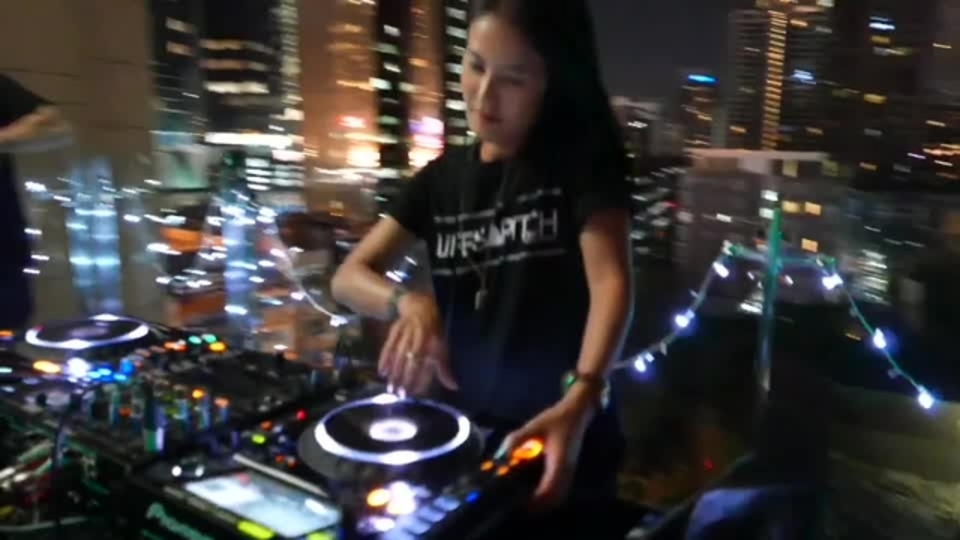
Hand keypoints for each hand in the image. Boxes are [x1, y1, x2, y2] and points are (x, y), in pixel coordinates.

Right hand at [378, 292, 457, 395]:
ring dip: (394, 372)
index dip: (422, 378)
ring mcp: (406, 332)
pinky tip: (382, 372)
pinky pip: (388, 346)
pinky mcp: (395, 330)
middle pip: (412, 360)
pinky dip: (384, 359)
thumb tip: (454, 386)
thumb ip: (444, 368)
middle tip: (400, 395)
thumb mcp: (441, 345)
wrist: (419, 306)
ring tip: (390, 388)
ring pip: (399, 355)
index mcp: (434, 341)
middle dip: (406, 378)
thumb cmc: (432, 331)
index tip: (416, 393)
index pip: (428, 364)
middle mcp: (420, 337)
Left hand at [500, 388, 595, 508]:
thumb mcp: (533, 427)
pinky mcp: (569, 469)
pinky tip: (536, 489)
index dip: (534, 501)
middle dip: (539, 506)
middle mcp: (566, 471)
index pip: (548, 491)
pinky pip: (561, 489)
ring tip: (526, 500)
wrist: (576, 413)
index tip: (518, 504)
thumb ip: (516, 440)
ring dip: (545, 501)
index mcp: (558, 463)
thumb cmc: (556, 419)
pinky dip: (550, 494)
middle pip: (555, 499)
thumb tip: (500, 455)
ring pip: (560, 495)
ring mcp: (570, 471)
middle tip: (519, 505)